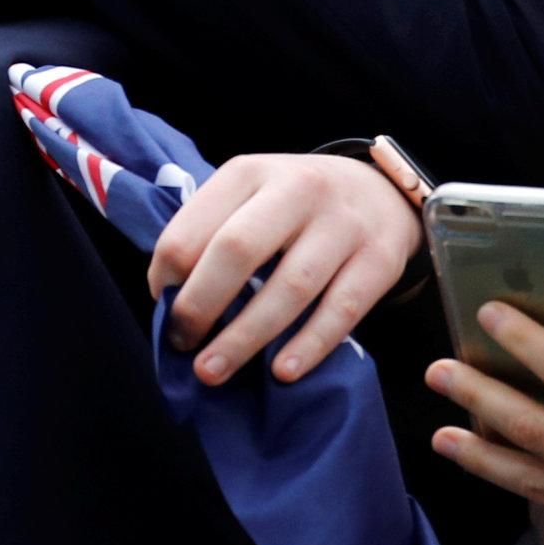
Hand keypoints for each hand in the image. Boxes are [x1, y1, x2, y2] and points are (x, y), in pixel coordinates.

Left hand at [147, 153, 418, 385]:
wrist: (380, 191)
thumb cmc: (294, 206)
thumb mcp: (250, 196)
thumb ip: (211, 234)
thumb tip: (169, 300)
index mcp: (250, 172)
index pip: (192, 227)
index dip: (168, 275)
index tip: (162, 308)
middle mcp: (298, 189)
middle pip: (238, 250)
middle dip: (201, 305)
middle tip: (183, 344)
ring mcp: (343, 224)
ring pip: (290, 287)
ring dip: (246, 337)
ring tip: (214, 371)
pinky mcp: (380, 260)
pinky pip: (341, 310)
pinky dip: (309, 345)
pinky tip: (282, 372)